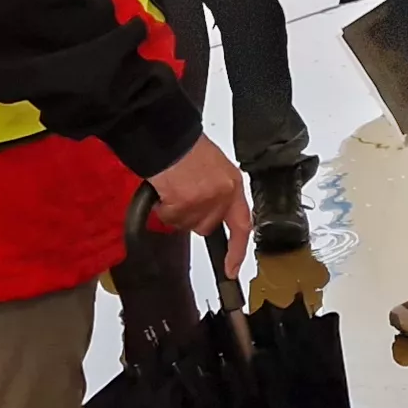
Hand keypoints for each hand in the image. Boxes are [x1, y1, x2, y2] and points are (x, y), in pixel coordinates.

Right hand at [144, 140, 253, 263]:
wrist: (169, 138)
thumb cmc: (187, 147)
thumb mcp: (214, 167)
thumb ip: (219, 192)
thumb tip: (213, 211)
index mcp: (233, 185)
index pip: (243, 225)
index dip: (238, 251)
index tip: (232, 269)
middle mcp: (222, 195)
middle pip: (206, 226)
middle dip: (193, 217)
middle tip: (184, 193)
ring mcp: (204, 201)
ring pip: (186, 225)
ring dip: (176, 212)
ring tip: (174, 187)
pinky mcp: (185, 203)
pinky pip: (170, 219)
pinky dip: (163, 208)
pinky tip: (165, 189)